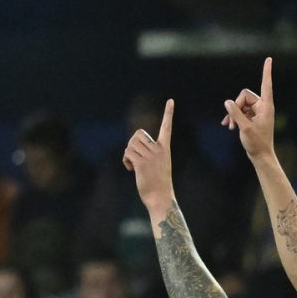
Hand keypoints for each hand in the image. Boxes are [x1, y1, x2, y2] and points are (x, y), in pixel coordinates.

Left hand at [122, 99, 178, 217]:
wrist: (160, 197)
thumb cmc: (157, 183)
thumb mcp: (157, 164)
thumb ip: (148, 153)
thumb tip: (132, 148)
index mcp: (165, 148)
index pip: (167, 127)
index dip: (168, 113)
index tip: (171, 100)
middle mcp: (159, 150)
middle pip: (138, 134)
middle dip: (132, 144)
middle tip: (134, 157)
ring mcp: (151, 156)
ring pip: (131, 144)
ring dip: (128, 153)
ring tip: (132, 164)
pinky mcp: (142, 163)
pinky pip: (128, 153)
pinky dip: (126, 160)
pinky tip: (130, 169)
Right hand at [222, 57, 279, 163]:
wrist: (261, 156)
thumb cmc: (256, 143)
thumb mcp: (244, 127)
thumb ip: (235, 113)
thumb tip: (228, 101)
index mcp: (266, 106)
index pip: (266, 85)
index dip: (266, 72)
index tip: (269, 59)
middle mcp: (263, 106)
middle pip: (244, 96)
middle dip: (236, 107)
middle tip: (233, 122)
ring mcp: (257, 111)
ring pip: (240, 104)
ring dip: (234, 113)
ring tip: (230, 126)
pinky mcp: (252, 117)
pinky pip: (240, 111)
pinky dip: (234, 117)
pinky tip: (228, 126)